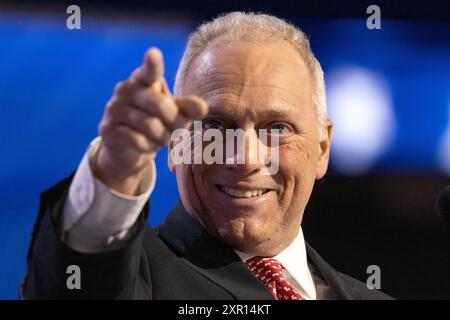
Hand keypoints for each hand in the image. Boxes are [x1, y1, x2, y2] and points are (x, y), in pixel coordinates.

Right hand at [93, 48, 207, 194]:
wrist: (128, 148)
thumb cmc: (157, 123)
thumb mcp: (175, 113)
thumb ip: (188, 108)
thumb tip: (203, 108)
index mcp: (143, 79)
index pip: (150, 71)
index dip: (152, 64)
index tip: (153, 53)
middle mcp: (125, 89)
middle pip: (161, 106)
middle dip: (175, 123)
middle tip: (177, 130)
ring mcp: (114, 108)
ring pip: (151, 126)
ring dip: (162, 138)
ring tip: (161, 138)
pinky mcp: (108, 129)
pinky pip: (138, 140)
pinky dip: (148, 147)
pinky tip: (145, 145)